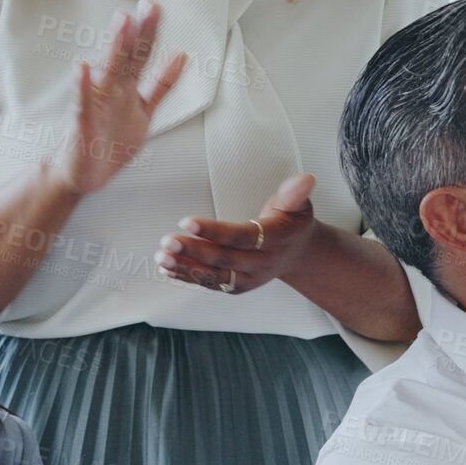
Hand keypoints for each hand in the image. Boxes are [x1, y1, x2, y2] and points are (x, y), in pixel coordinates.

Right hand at [50, 2, 188, 196]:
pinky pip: (82, 104)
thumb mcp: (145, 111)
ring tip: (122, 22)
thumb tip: (181, 56)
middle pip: (129, 57)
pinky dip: (82, 86)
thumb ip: (160, 85)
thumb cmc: (110, 142)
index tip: (155, 7)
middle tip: (149, 6)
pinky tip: (83, 68)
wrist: (83, 174)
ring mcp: (98, 105)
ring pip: (109, 71)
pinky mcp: (82, 124)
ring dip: (115, 46)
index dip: (150, 34)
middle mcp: (114, 92)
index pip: (141, 56)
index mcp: (129, 90)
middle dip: (140, 33)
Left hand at [156, 174, 319, 293]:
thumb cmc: (293, 225)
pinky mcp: (237, 285)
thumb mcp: (299, 205)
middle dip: (193, 250)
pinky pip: (211, 284)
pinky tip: (168, 269)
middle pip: (224, 259)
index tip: (188, 221)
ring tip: (162, 257)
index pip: (243, 237)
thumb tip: (304, 179)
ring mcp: (249, 278)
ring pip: (215, 276)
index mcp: (276, 240)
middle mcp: (262, 263)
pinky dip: (188, 277)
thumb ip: (295, 193)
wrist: (300, 255)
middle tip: (168, 241)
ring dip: (186, 267)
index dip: (215, 231)